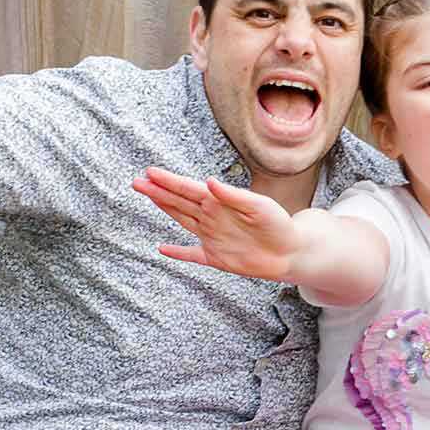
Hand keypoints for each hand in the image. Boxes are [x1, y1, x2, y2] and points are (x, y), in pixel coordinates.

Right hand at [132, 165, 300, 280]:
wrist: (291, 252)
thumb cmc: (279, 224)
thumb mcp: (258, 206)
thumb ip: (233, 195)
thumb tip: (209, 182)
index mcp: (220, 202)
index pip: (188, 189)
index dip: (169, 181)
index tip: (150, 172)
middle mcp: (212, 217)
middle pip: (179, 202)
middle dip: (158, 191)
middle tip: (137, 181)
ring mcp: (212, 237)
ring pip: (182, 220)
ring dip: (164, 208)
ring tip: (147, 195)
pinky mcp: (216, 258)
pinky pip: (192, 255)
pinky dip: (178, 253)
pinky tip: (162, 249)